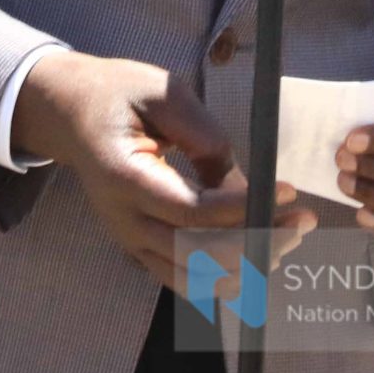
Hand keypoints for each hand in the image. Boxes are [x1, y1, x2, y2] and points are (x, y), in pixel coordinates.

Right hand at [11, 51, 314, 290]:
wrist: (71, 113)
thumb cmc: (119, 94)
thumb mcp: (164, 94)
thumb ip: (205, 137)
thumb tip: (249, 186)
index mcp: (124, 177)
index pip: (190, 210)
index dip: (242, 207)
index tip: (289, 191)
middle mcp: (123, 220)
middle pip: (195, 253)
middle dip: (256, 243)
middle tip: (302, 220)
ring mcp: (129, 240)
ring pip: (192, 276)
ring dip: (246, 266)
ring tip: (290, 238)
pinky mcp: (139, 247)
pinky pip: (183, 277)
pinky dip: (223, 278)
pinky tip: (260, 260)